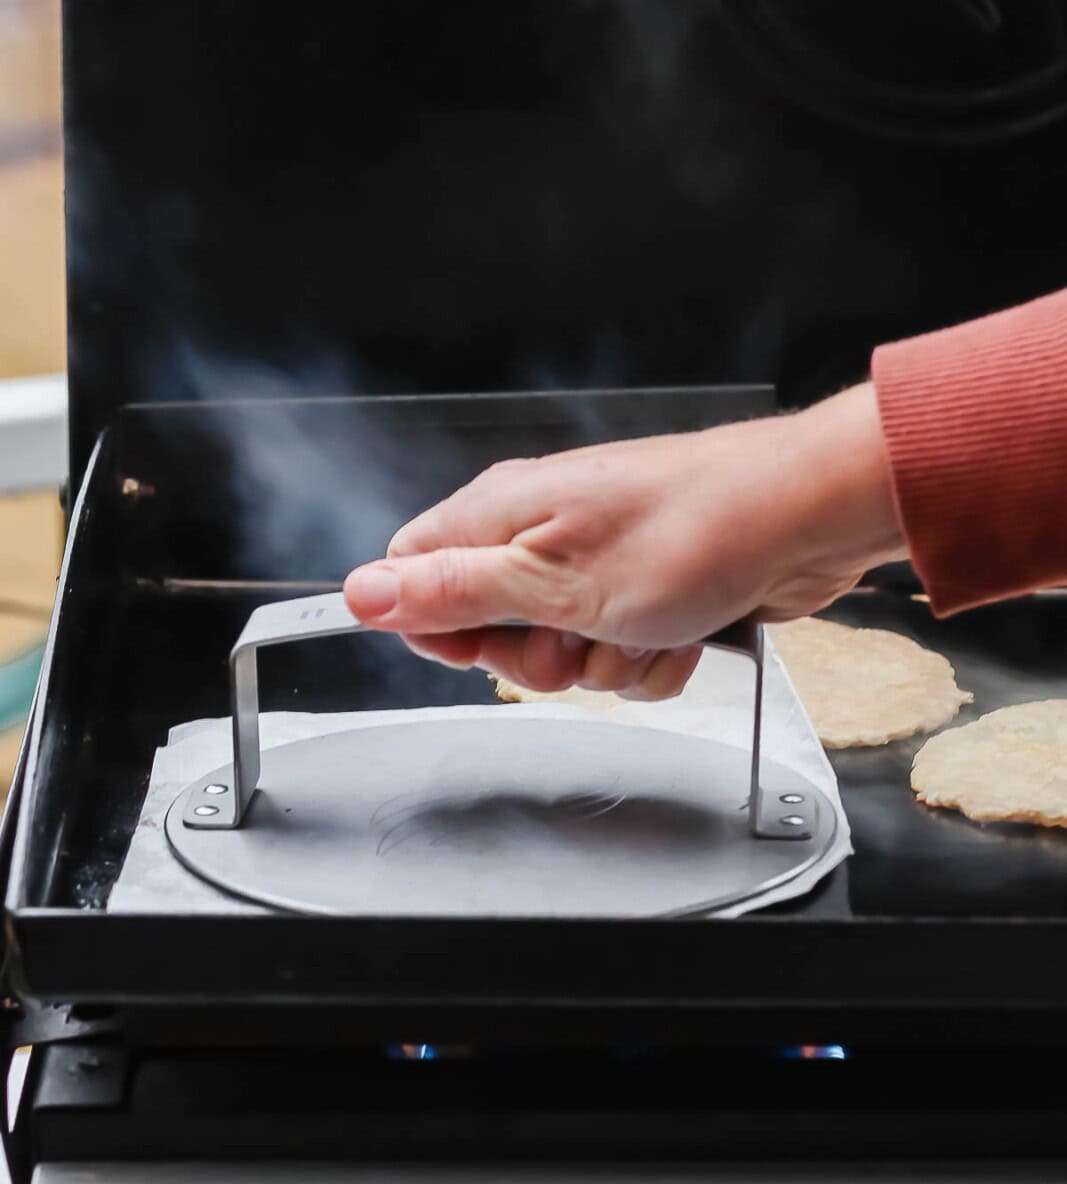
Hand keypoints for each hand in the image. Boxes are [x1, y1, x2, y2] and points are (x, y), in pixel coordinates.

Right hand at [343, 384, 903, 699]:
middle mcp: (544, 533)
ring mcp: (598, 564)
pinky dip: (651, 658)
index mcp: (502, 513)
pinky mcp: (647, 592)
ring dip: (604, 662)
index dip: (439, 627)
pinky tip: (678, 631)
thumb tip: (361, 592)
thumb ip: (451, 593)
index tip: (481, 643)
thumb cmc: (692, 530)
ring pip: (563, 653)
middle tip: (577, 632)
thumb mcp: (550, 580)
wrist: (802, 521)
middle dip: (536, 658)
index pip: (416, 577)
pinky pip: (622, 655)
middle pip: (489, 629)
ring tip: (643, 624)